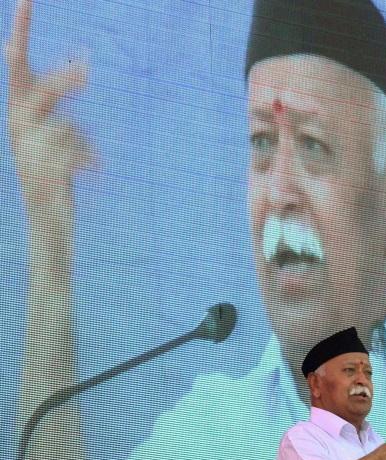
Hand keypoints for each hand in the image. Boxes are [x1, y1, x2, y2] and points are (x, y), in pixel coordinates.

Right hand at [5, 0, 92, 208]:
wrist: (48, 223)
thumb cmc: (54, 175)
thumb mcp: (56, 135)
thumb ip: (60, 105)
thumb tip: (79, 64)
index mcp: (18, 113)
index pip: (17, 66)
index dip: (21, 32)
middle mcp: (17, 127)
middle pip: (41, 91)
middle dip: (64, 81)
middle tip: (87, 69)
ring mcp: (26, 150)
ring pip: (67, 128)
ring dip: (84, 145)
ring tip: (83, 165)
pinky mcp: (43, 172)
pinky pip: (76, 153)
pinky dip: (90, 160)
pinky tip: (91, 173)